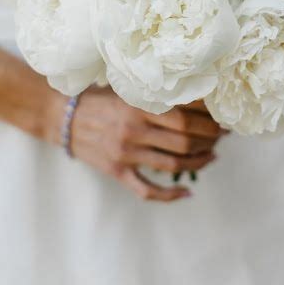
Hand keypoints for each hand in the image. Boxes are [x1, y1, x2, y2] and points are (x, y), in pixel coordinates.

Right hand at [48, 87, 223, 201]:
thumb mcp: (127, 89)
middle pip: (185, 141)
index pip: (185, 116)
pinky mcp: (118, 172)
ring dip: (199, 162)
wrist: (62, 116)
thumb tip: (196, 94)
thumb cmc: (100, 98)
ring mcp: (126, 154)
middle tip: (221, 136)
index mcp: (138, 106)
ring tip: (212, 155)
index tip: (221, 118)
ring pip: (174, 165)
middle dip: (210, 140)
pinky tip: (188, 192)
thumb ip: (155, 93)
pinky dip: (170, 195)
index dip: (208, 120)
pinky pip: (148, 190)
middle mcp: (134, 131)